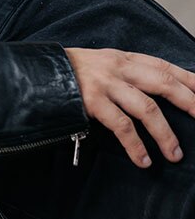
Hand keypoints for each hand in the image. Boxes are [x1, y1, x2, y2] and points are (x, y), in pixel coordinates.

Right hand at [63, 47, 194, 167]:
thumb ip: (127, 73)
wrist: (38, 72)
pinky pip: (121, 126)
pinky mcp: (93, 102)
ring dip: (164, 134)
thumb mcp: (103, 63)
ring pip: (146, 108)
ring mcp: (106, 85)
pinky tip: (143, 160)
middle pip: (163, 83)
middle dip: (188, 102)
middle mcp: (119, 68)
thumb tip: (155, 90)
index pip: (165, 66)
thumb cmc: (71, 72)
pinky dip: (135, 146)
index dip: (189, 79)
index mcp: (125, 58)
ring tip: (175, 154)